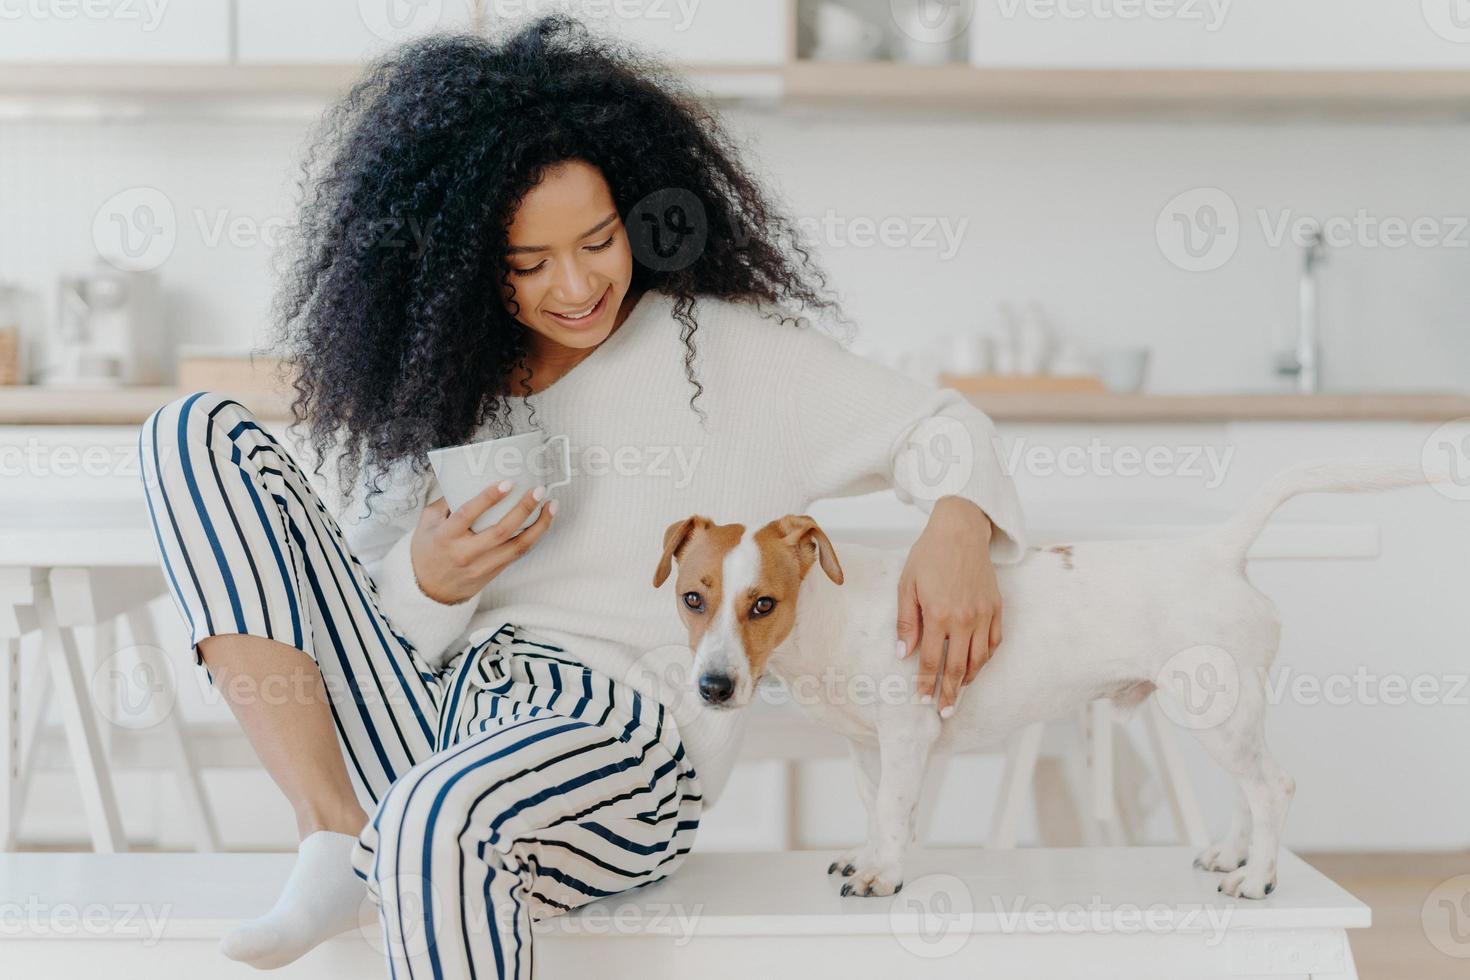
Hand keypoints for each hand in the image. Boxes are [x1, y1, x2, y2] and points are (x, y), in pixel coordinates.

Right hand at [410, 480, 554, 603]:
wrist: (428, 590)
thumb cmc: (427, 550)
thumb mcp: (427, 523)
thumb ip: (446, 502)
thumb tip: (469, 480)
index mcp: (446, 537)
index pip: (468, 514)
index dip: (488, 498)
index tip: (507, 483)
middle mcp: (465, 553)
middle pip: (501, 531)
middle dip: (523, 508)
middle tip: (538, 490)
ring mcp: (482, 566)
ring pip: (517, 546)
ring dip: (539, 525)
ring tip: (551, 505)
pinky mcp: (494, 573)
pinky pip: (518, 554)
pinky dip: (533, 537)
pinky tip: (543, 522)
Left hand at [896, 497, 1001, 718]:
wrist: (960, 531)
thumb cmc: (929, 556)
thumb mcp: (907, 586)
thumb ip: (906, 623)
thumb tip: (903, 654)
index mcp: (938, 615)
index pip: (930, 660)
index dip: (926, 683)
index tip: (922, 700)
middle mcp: (964, 619)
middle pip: (959, 667)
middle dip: (951, 693)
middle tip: (945, 712)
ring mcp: (983, 614)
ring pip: (980, 658)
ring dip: (969, 679)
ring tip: (960, 691)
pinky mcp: (996, 608)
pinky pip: (994, 642)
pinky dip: (986, 658)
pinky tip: (976, 665)